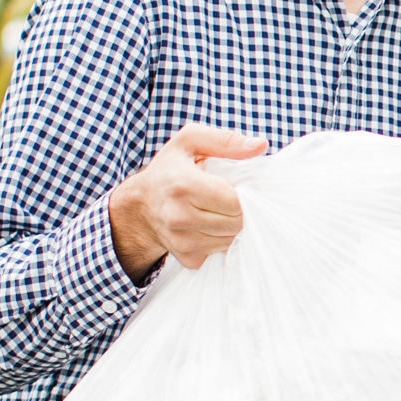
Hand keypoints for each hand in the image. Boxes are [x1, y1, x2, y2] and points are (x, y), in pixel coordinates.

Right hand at [109, 124, 266, 277]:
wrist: (140, 204)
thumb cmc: (169, 168)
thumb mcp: (190, 141)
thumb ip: (226, 141)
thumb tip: (260, 145)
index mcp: (183, 186)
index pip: (234, 202)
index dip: (241, 194)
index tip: (232, 186)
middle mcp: (179, 217)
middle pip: (236, 223)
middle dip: (238, 210)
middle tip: (226, 199)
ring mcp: (182, 242)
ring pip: (232, 239)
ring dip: (231, 225)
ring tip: (216, 211)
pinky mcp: (188, 258)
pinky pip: (222, 251)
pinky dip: (222, 239)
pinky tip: (209, 226)